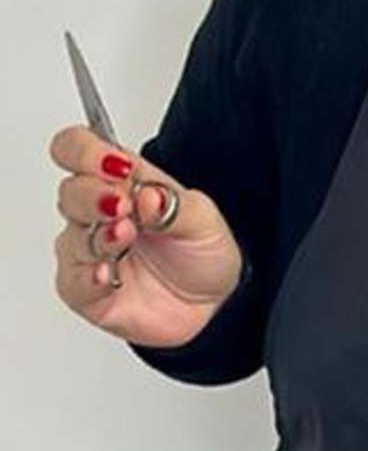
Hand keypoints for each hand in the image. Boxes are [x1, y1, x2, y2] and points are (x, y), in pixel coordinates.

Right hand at [49, 125, 242, 347]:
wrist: (213, 300)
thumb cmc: (202, 249)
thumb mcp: (204, 219)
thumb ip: (174, 205)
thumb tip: (148, 194)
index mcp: (124, 182)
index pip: (81, 151)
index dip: (87, 151)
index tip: (114, 163)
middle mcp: (100, 213)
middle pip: (71, 191)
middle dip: (92, 194)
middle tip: (121, 203)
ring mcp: (89, 251)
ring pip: (71, 236)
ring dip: (98, 234)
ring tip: (125, 235)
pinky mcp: (86, 290)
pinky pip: (74, 282)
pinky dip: (88, 277)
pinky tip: (105, 272)